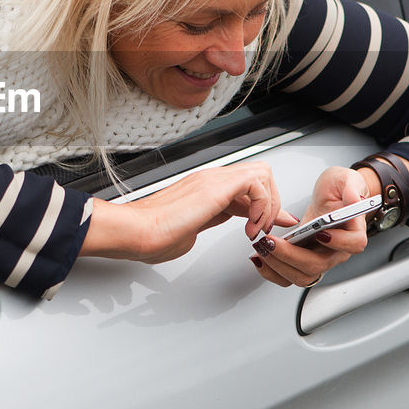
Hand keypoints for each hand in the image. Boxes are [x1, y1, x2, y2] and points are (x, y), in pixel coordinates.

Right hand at [82, 162, 297, 263]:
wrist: (135, 232)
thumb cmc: (150, 236)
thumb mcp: (187, 232)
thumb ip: (201, 225)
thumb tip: (200, 230)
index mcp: (204, 189)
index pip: (247, 188)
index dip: (264, 207)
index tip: (272, 225)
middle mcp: (210, 179)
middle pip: (260, 174)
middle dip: (271, 203)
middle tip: (264, 229)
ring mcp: (213, 179)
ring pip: (262, 173)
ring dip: (268, 203)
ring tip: (256, 229)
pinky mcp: (216, 186)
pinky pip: (257, 182)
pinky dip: (261, 205)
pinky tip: (250, 226)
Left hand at [251, 166, 370, 287]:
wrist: (328, 197)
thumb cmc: (338, 190)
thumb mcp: (346, 180)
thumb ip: (351, 188)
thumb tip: (354, 200)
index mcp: (352, 231)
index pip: (354, 244)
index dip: (339, 242)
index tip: (320, 232)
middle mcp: (336, 250)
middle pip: (318, 265)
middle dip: (291, 256)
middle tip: (271, 242)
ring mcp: (319, 258)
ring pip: (302, 276)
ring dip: (278, 266)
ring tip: (261, 248)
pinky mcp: (303, 260)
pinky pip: (289, 275)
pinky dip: (272, 270)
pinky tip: (259, 257)